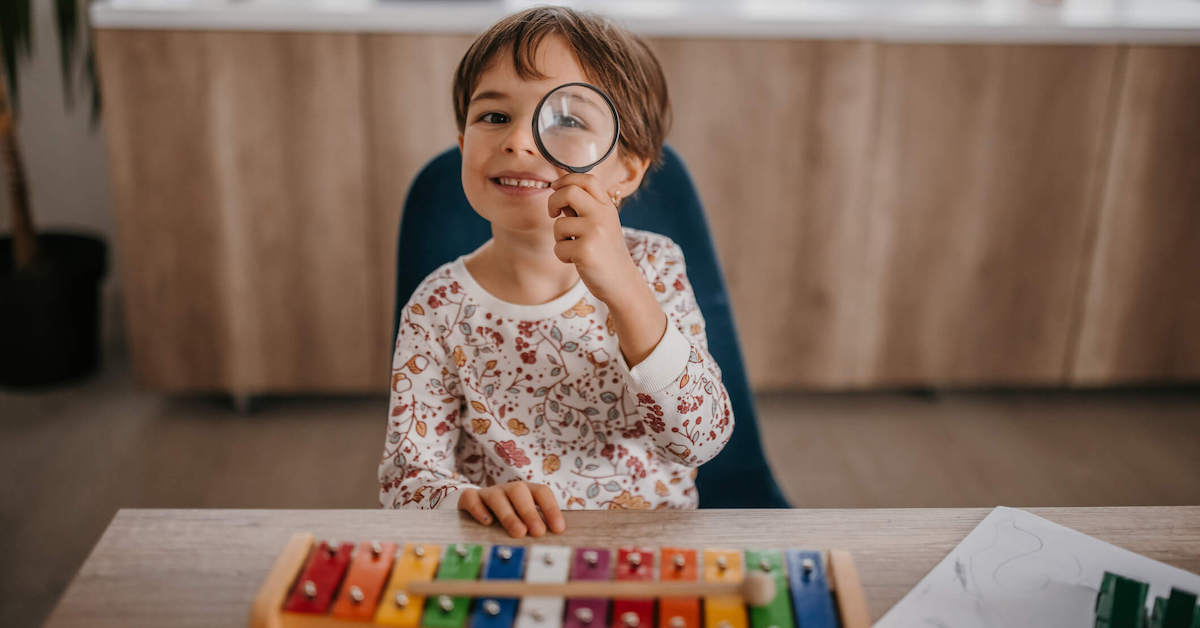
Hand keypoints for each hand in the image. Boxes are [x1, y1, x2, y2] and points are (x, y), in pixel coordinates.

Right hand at [457, 481, 565, 537]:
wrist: (475, 509)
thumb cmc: (507, 518)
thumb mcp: (523, 522)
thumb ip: (536, 529)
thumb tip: (552, 544)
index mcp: (525, 491)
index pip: (541, 492)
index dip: (551, 509)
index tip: (558, 529)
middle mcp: (507, 489)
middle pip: (519, 491)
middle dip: (530, 512)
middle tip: (538, 532)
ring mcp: (487, 493)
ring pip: (497, 496)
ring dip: (509, 515)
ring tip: (519, 533)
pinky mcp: (468, 499)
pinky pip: (471, 499)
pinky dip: (479, 509)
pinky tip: (487, 522)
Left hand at [548, 174, 641, 304]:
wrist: (621, 282)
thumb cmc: (605, 253)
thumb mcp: (600, 225)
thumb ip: (582, 209)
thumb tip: (558, 192)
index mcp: (607, 207)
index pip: (587, 179)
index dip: (566, 179)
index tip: (555, 188)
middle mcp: (603, 215)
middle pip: (569, 192)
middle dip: (553, 201)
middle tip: (553, 214)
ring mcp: (595, 232)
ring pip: (559, 225)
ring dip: (559, 238)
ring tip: (574, 247)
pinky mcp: (585, 250)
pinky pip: (558, 247)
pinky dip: (562, 256)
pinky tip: (577, 260)